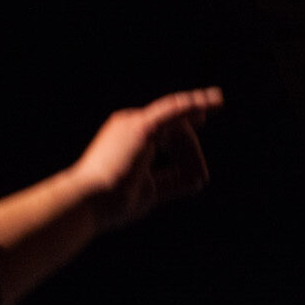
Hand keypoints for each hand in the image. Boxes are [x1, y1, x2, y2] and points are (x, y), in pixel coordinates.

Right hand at [69, 87, 223, 229]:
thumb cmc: (112, 202)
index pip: (164, 134)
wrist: (89, 202)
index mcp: (127, 137)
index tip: (200, 173)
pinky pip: (174, 109)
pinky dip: (195, 103)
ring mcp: (133, 122)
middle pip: (174, 128)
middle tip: (201, 178)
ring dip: (191, 151)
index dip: (184, 148)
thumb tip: (197, 179)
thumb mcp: (150, 190)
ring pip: (178, 124)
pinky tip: (215, 102)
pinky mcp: (142, 126)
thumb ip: (172, 181)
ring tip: (200, 176)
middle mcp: (128, 124)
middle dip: (190, 152)